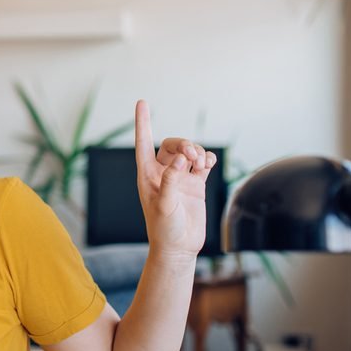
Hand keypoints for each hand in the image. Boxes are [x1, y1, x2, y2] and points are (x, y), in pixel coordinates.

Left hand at [133, 100, 216, 261]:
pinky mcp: (195, 185)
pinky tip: (208, 163)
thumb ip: (171, 181)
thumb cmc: (165, 229)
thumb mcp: (164, 206)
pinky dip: (207, 159)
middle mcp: (163, 173)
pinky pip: (202, 164)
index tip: (142, 102)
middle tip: (192, 155)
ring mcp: (180, 178)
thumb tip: (180, 159)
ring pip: (188, 152)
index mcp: (147, 175)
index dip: (143, 122)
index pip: (143, 143)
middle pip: (172, 145)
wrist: (179, 247)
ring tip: (202, 161)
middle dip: (183, 144)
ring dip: (197, 151)